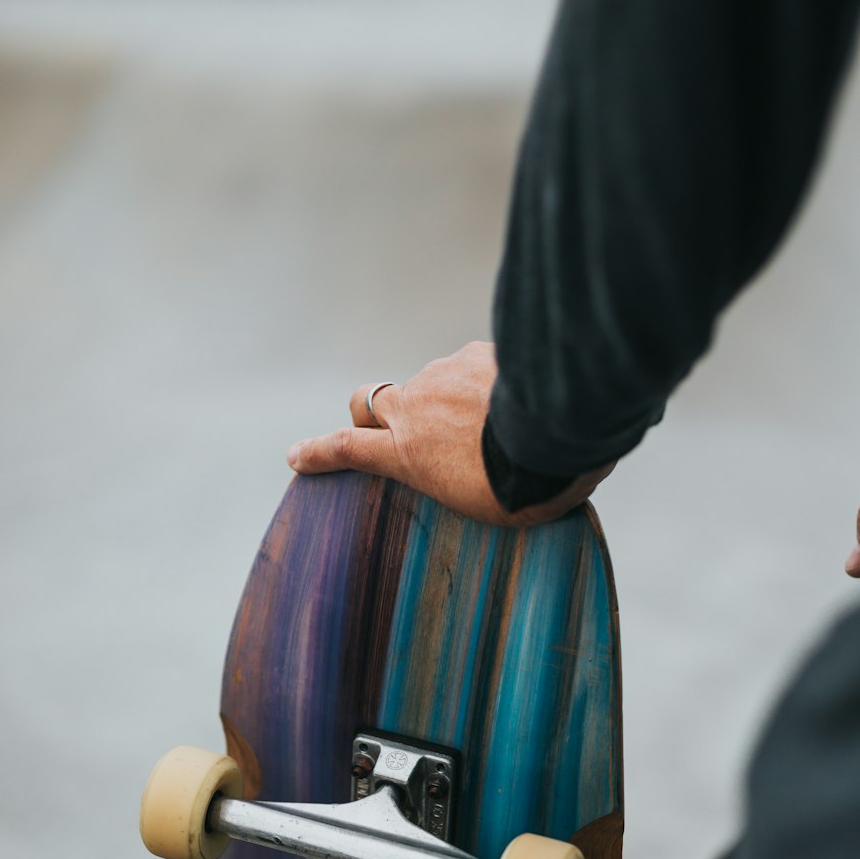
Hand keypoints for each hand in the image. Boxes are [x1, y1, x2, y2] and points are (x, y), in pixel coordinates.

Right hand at [286, 341, 611, 526]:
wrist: (563, 433)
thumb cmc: (524, 486)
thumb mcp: (481, 506)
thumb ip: (456, 480)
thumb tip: (464, 468)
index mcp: (407, 452)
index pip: (346, 448)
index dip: (317, 452)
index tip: (296, 456)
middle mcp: (414, 407)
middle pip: (369, 400)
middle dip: (374, 413)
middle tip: (400, 429)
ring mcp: (442, 374)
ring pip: (430, 384)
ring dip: (449, 400)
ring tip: (494, 423)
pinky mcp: (476, 353)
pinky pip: (471, 367)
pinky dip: (484, 382)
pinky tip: (518, 397)